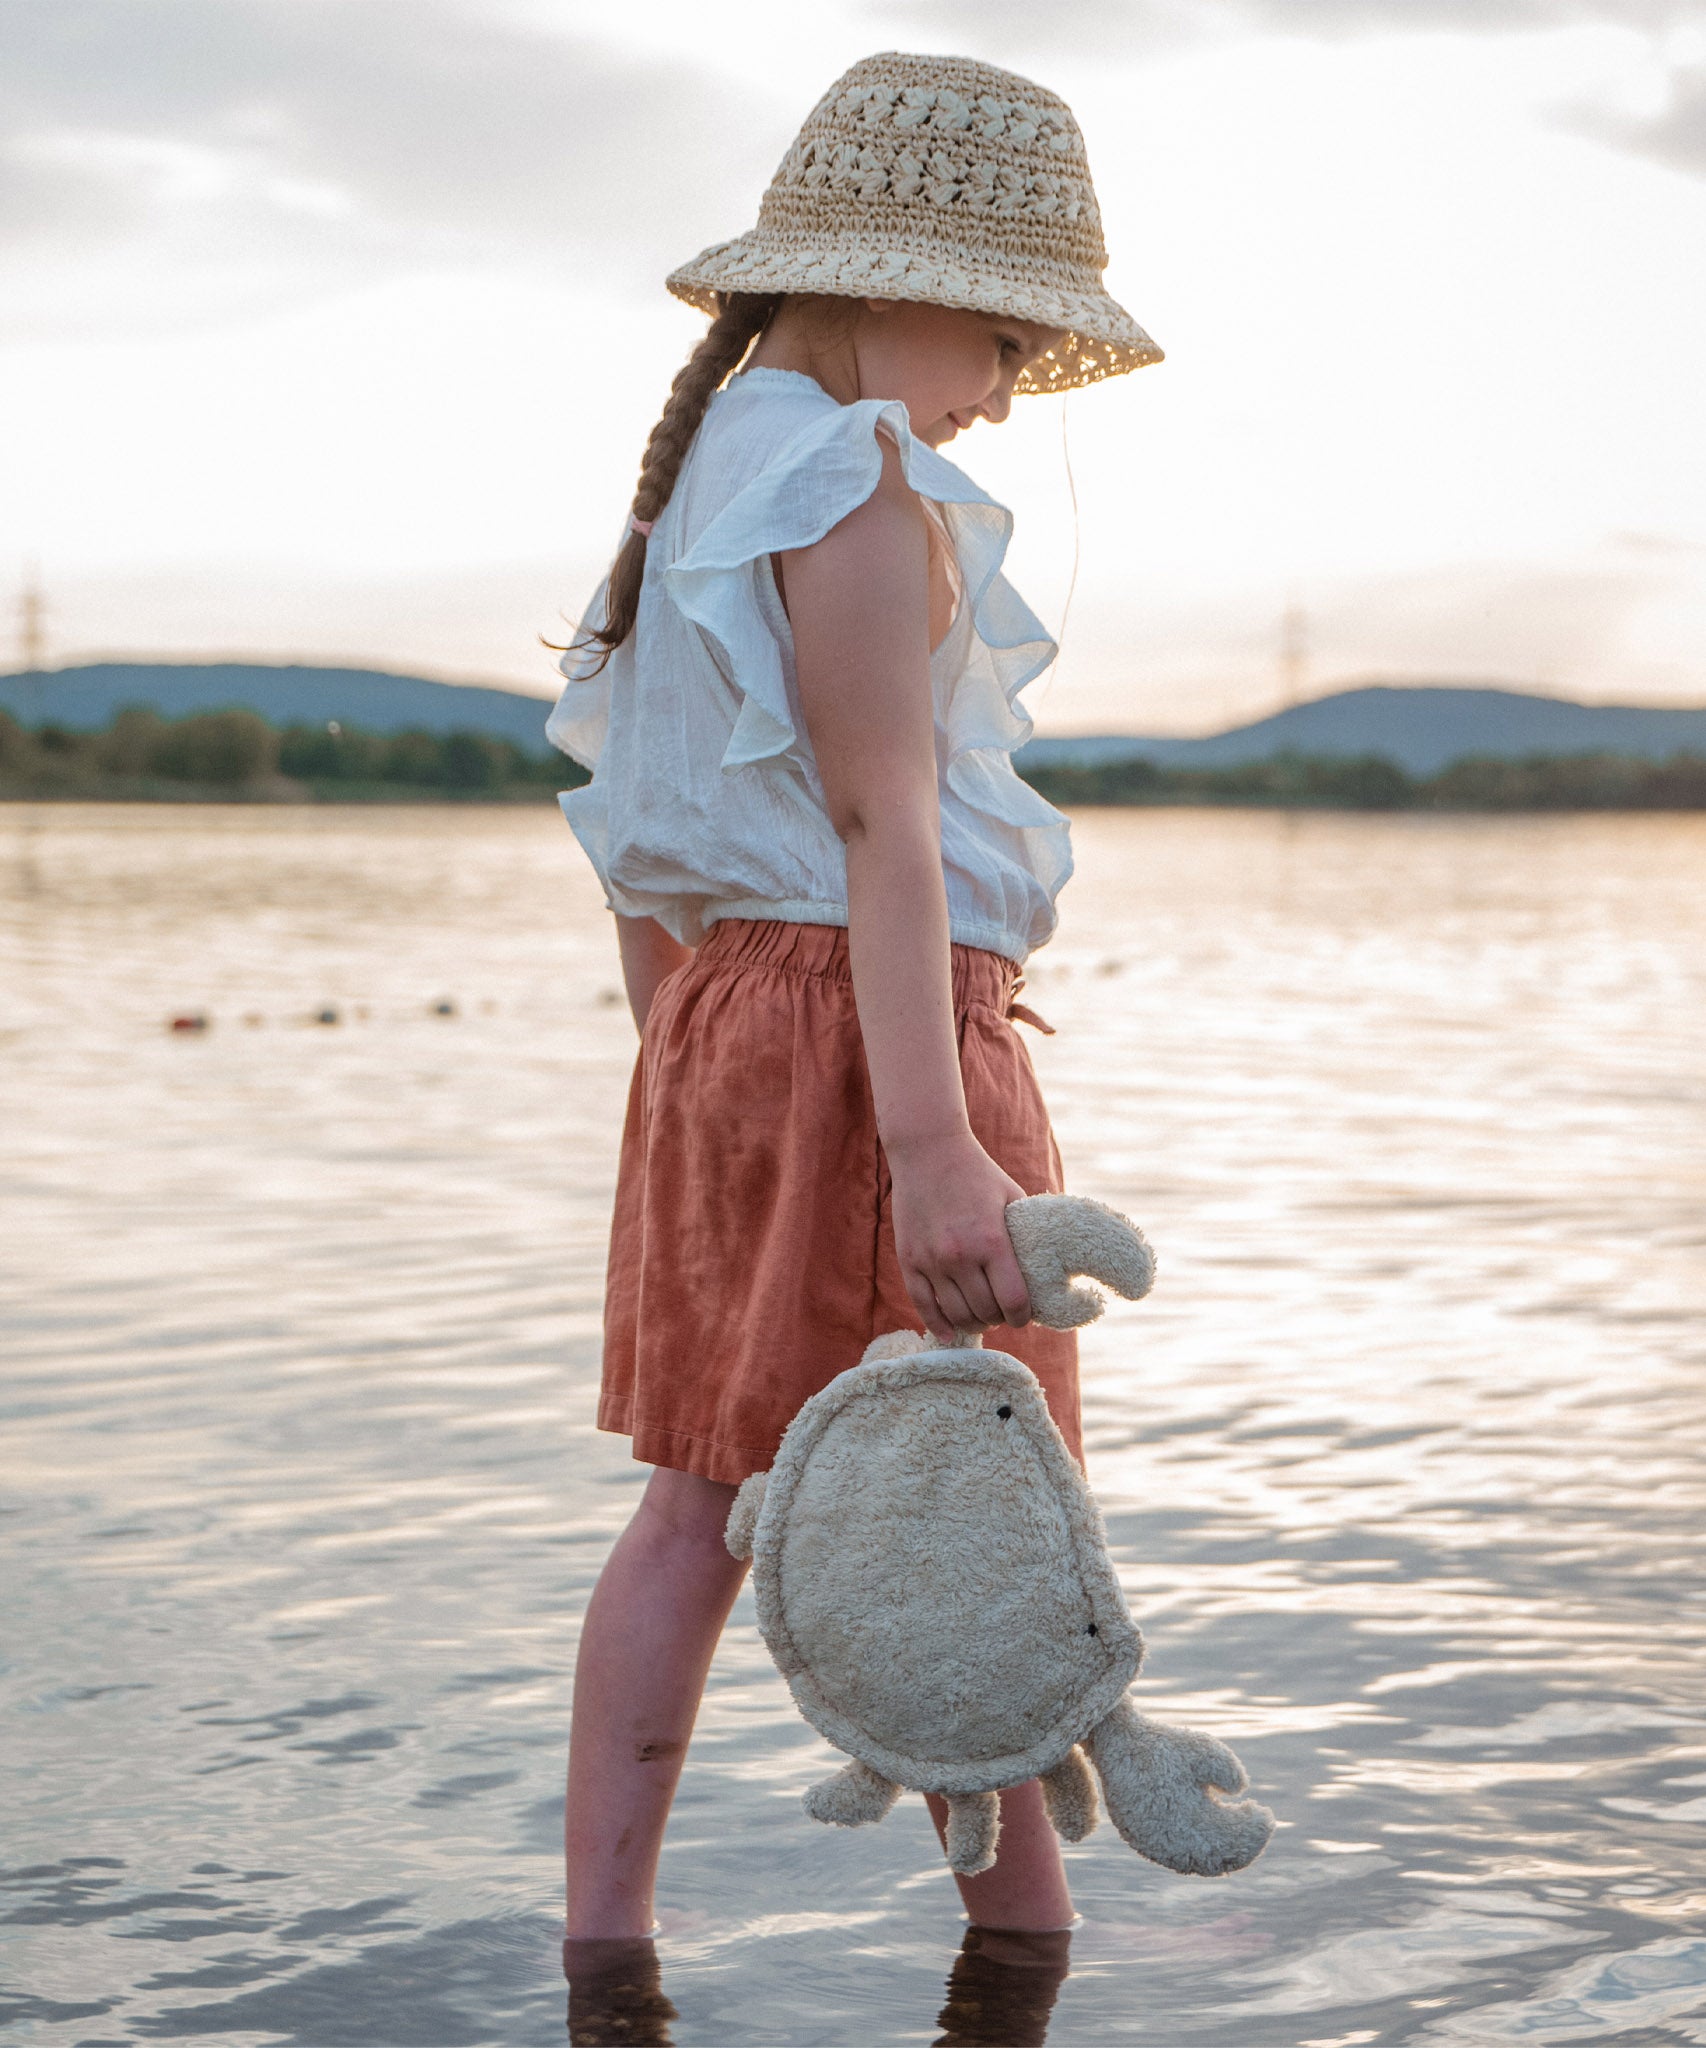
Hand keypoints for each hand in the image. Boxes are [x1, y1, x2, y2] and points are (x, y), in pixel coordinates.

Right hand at [887, 1127, 1032, 1342]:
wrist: (928, 1150)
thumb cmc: (977, 1173)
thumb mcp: (1012, 1197)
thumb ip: (1027, 1233)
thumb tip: (1048, 1266)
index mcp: (992, 1241)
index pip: (1013, 1301)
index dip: (1023, 1316)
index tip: (1025, 1316)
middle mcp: (960, 1255)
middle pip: (985, 1312)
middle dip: (999, 1318)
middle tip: (1003, 1313)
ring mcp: (931, 1260)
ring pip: (956, 1314)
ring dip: (973, 1323)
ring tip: (981, 1316)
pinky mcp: (909, 1259)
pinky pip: (922, 1304)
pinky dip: (938, 1324)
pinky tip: (949, 1333)